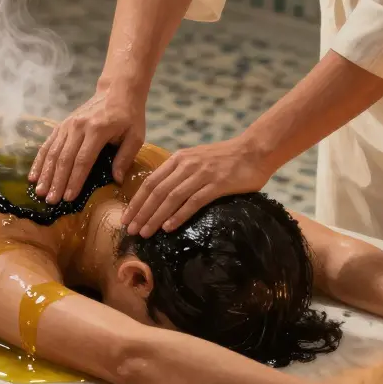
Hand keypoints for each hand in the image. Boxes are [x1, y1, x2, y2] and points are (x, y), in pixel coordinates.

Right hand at [29, 87, 146, 203]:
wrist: (116, 91)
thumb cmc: (129, 116)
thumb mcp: (135, 136)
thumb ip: (125, 157)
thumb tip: (116, 181)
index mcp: (98, 130)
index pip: (83, 160)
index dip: (75, 180)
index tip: (69, 198)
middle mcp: (78, 127)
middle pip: (64, 158)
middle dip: (56, 181)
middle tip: (50, 201)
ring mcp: (67, 125)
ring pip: (52, 152)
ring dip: (45, 173)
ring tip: (39, 192)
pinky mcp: (61, 125)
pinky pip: (47, 144)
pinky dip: (39, 161)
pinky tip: (33, 175)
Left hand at [122, 136, 270, 236]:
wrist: (256, 150)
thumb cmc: (227, 159)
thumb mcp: (197, 160)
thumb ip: (180, 173)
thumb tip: (161, 195)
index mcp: (179, 159)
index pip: (150, 182)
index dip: (136, 201)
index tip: (126, 218)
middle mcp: (186, 165)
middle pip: (157, 191)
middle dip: (141, 212)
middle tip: (131, 230)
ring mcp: (202, 174)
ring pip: (171, 198)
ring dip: (156, 217)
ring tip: (146, 232)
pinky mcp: (217, 184)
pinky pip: (193, 201)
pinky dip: (179, 215)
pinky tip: (169, 227)